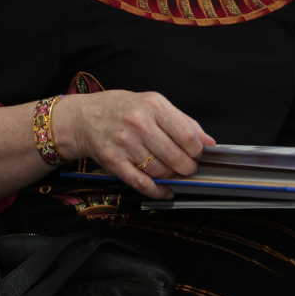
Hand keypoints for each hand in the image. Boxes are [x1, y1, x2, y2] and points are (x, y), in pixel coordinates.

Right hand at [53, 91, 215, 199]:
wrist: (84, 117)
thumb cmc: (123, 109)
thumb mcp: (154, 104)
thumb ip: (184, 122)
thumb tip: (209, 142)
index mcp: (154, 106)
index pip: (187, 135)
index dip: (198, 150)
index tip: (198, 154)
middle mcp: (139, 123)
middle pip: (175, 156)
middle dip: (187, 167)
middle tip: (188, 168)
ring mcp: (124, 143)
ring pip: (159, 170)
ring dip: (171, 177)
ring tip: (173, 173)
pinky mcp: (113, 161)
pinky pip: (141, 183)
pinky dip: (157, 191)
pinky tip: (165, 191)